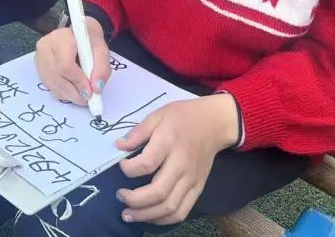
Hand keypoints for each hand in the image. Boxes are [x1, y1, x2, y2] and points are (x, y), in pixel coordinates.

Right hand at [34, 17, 109, 104]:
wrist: (76, 32)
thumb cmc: (88, 38)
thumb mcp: (101, 47)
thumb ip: (102, 66)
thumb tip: (97, 88)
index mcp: (60, 37)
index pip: (65, 64)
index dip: (78, 81)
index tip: (91, 92)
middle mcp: (45, 47)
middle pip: (57, 77)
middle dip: (75, 93)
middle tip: (89, 100)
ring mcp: (39, 58)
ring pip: (53, 85)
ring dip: (70, 95)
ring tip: (83, 94)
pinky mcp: (39, 68)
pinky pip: (50, 87)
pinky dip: (63, 93)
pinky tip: (73, 88)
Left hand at [115, 94, 239, 225]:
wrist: (215, 123)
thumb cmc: (183, 117)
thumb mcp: (158, 114)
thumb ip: (138, 131)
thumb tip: (119, 146)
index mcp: (169, 142)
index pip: (147, 164)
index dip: (129, 169)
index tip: (121, 166)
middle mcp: (181, 164)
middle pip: (158, 192)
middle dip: (135, 200)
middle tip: (119, 196)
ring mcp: (192, 179)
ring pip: (170, 207)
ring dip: (146, 215)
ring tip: (128, 214)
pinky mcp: (198, 188)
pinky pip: (182, 211)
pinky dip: (164, 220)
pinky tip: (149, 217)